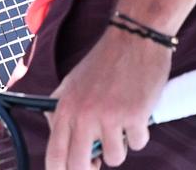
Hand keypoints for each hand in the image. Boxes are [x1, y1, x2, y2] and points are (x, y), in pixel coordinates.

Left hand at [45, 28, 170, 169]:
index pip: (55, 156)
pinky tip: (137, 111)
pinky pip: (138, 143)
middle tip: (99, 156)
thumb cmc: (103, 62)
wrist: (133, 38)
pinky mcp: (135, 116)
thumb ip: (64, 115)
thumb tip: (66, 152)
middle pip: (80, 166)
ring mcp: (109, 117)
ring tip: (121, 122)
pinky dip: (140, 132)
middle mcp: (83, 115)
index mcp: (64, 108)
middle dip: (91, 167)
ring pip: (115, 157)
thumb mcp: (71, 85)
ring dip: (121, 145)